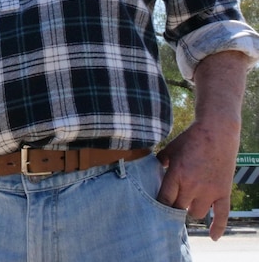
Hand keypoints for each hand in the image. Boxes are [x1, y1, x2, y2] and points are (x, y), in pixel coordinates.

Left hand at [155, 50, 248, 240]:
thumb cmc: (190, 139)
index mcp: (176, 175)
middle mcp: (192, 186)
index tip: (152, 208)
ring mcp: (208, 190)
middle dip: (172, 208)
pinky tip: (213, 237)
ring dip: (189, 211)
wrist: (216, 132)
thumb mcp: (170, 149)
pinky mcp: (223, 192)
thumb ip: (159, 162)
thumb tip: (148, 169)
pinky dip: (217, 227)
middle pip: (177, 208)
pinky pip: (222, 215)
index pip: (163, 200)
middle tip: (169, 206)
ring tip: (185, 206)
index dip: (157, 206)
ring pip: (195, 213)